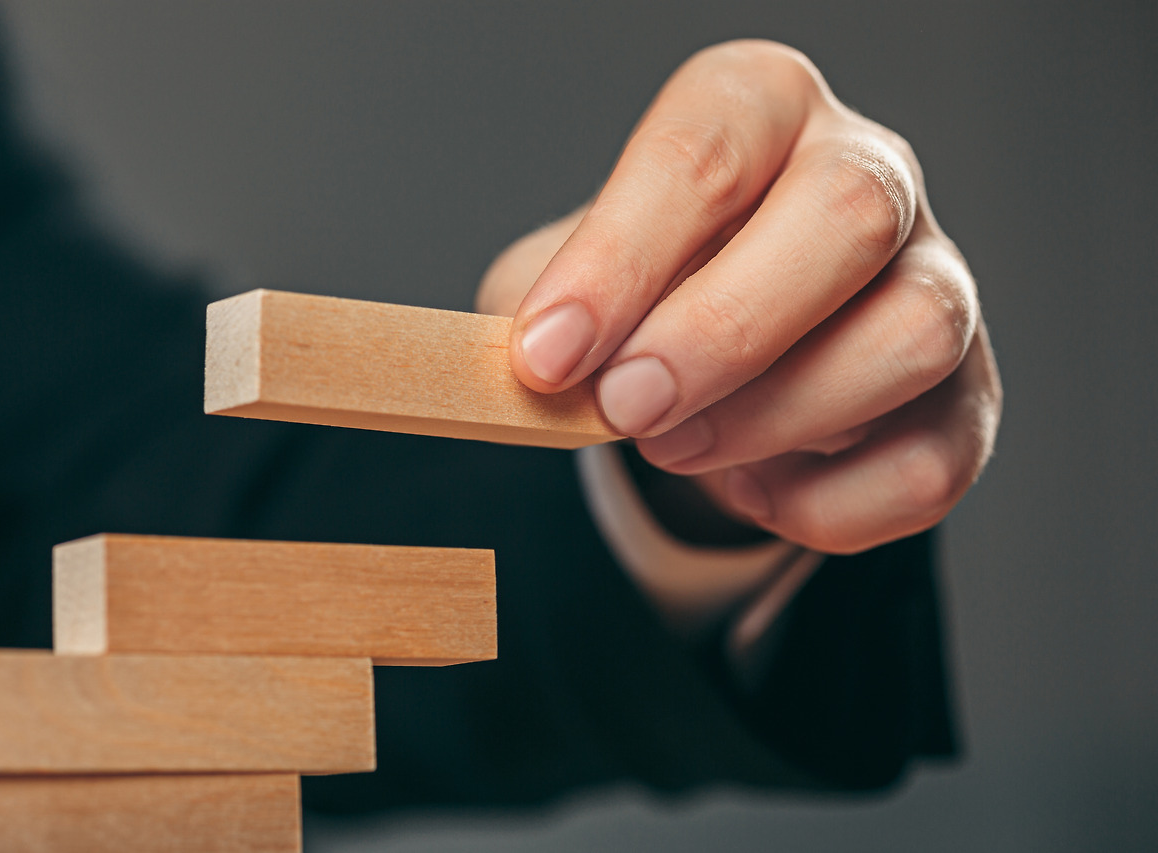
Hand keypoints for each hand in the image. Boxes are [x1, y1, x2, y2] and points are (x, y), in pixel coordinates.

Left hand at [477, 40, 1000, 554]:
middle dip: (721, 333)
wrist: (710, 356)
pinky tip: (754, 487)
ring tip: (676, 449)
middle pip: (848, 217)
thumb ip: (547, 310)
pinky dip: (825, 505)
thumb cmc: (639, 298)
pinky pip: (928, 465)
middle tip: (625, 408)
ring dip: (776, 418)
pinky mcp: (967, 400)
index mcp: (761, 110)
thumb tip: (541, 367)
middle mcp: (869, 175)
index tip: (548, 356)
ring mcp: (936, 284)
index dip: (619, 260)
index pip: (706, 151)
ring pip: (912, 336)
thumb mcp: (565, 282)